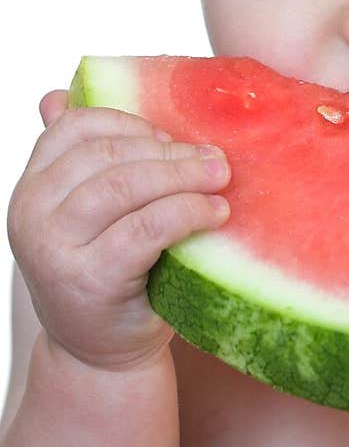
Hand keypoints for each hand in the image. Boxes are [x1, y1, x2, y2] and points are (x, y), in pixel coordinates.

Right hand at [6, 89, 231, 369]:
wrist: (102, 356)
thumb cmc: (110, 275)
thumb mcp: (91, 217)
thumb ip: (83, 161)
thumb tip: (58, 91)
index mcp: (31, 187)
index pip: (74, 127)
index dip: (130, 123)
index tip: (171, 138)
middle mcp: (29, 213)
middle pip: (106, 155)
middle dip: (169, 151)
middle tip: (215, 159)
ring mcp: (53, 249)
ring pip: (123, 186)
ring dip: (182, 176)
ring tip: (221, 179)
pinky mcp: (88, 280)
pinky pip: (144, 228)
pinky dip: (186, 212)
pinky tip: (215, 213)